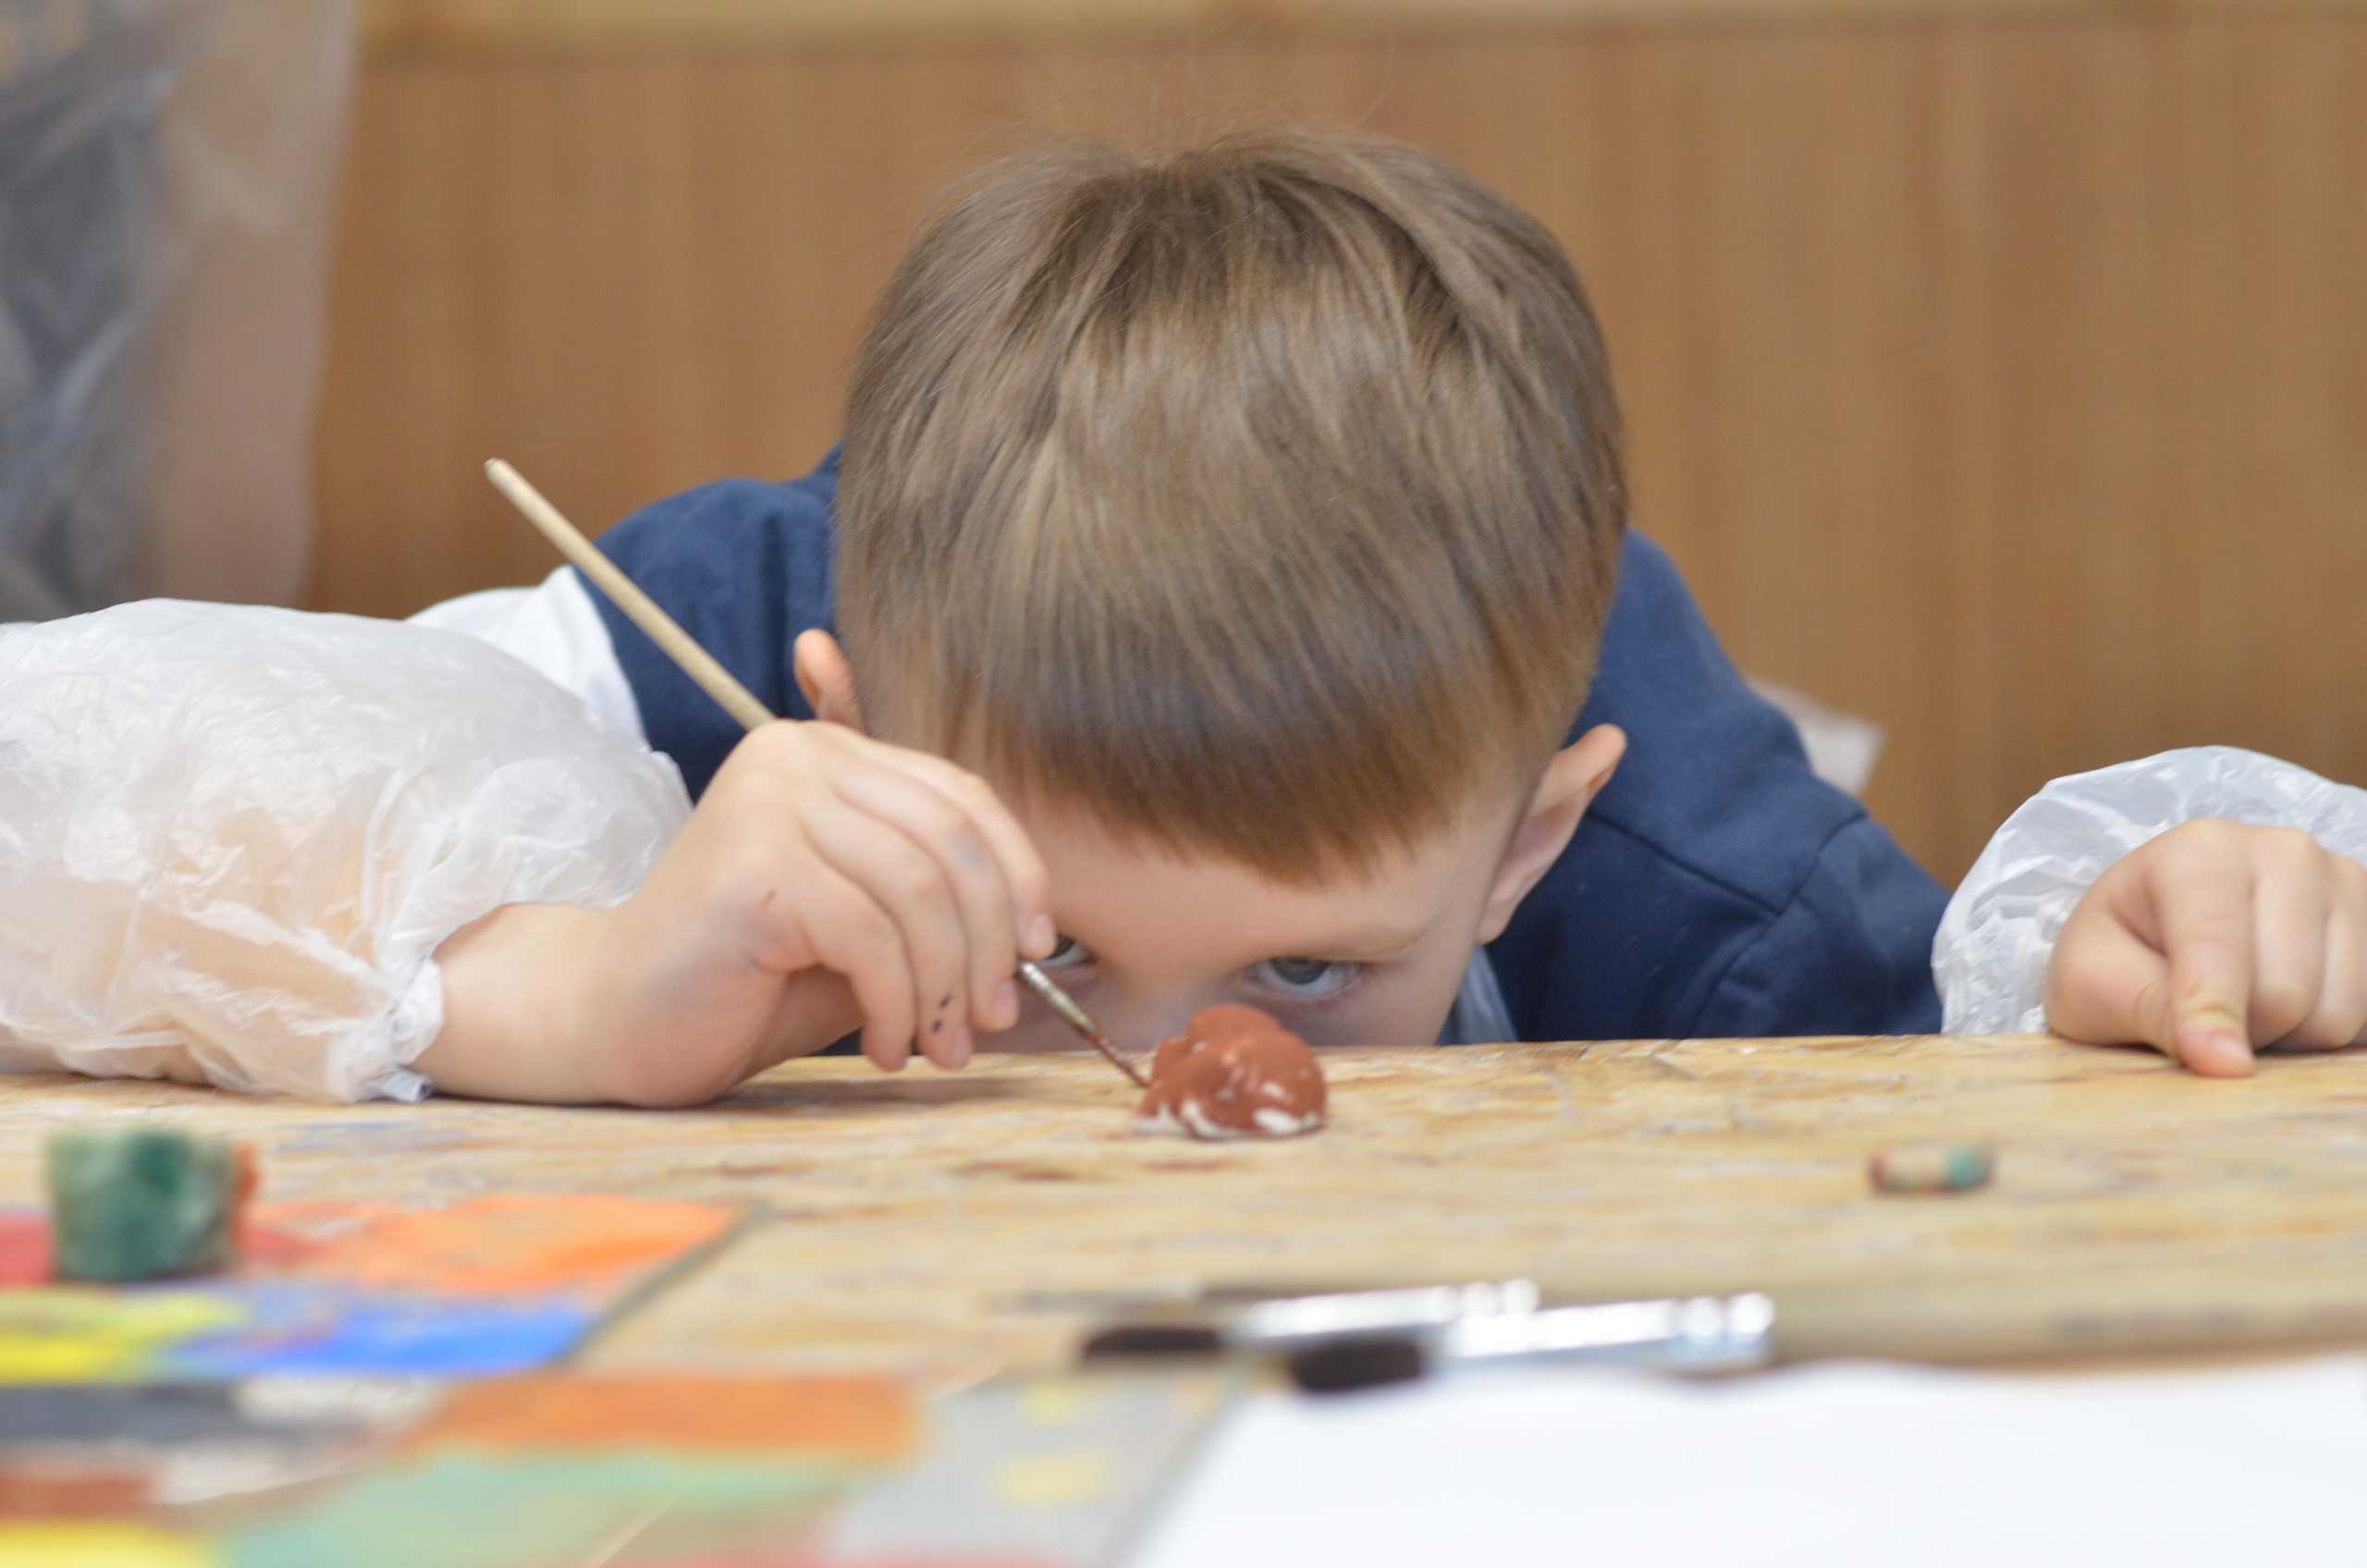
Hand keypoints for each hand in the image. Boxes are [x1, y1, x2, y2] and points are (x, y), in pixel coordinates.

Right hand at [425, 720, 1053, 1104]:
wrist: (615, 1020)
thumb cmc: (745, 981)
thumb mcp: (861, 927)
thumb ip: (929, 900)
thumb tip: (1036, 924)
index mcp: (824, 753)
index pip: (961, 797)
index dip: (1015, 873)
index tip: (1033, 950)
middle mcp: (795, 759)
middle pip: (950, 842)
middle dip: (986, 943)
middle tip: (992, 1020)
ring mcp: (769, 803)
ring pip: (919, 892)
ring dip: (944, 986)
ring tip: (938, 1048)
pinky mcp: (752, 864)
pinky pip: (870, 936)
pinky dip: (896, 1003)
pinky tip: (885, 1048)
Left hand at [2045, 819, 2366, 1075]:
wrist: (2155, 935)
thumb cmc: (2113, 958)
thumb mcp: (2089, 983)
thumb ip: (2147, 1011)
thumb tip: (2226, 1062)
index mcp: (2199, 851)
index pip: (2221, 948)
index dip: (2214, 1016)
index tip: (2211, 1063)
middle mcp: (2283, 851)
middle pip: (2288, 992)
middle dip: (2243, 1029)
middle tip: (2200, 1019)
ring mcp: (2342, 881)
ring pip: (2340, 1010)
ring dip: (2287, 1036)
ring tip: (2241, 1006)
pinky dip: (2325, 1033)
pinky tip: (2285, 1008)